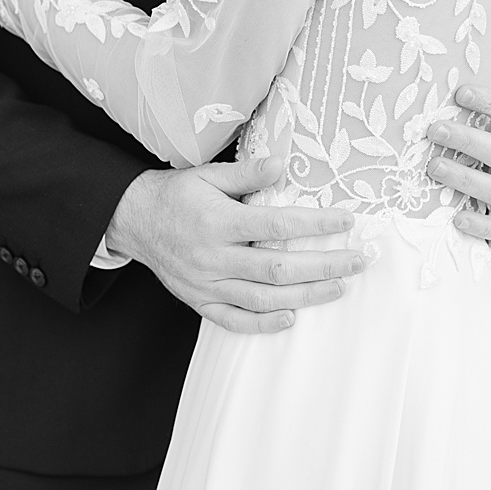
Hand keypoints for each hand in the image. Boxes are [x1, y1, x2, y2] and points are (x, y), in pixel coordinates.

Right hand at [104, 155, 364, 334]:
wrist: (133, 219)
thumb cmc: (175, 194)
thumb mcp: (207, 174)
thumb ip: (246, 173)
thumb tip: (283, 166)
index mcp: (217, 221)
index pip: (276, 225)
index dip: (315, 224)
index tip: (346, 221)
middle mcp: (213, 256)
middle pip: (278, 268)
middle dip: (324, 266)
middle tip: (357, 261)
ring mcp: (205, 283)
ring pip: (262, 298)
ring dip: (306, 295)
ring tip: (338, 287)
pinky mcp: (198, 300)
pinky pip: (233, 320)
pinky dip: (263, 323)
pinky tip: (291, 318)